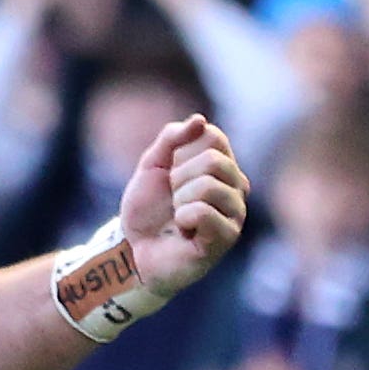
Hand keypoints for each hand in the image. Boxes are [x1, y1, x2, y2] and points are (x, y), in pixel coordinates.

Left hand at [121, 115, 249, 296]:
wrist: (132, 249)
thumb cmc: (146, 210)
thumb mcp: (152, 166)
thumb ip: (172, 139)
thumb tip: (200, 120)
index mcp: (222, 167)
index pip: (214, 137)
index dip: (180, 153)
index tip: (170, 174)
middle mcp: (236, 188)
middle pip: (214, 161)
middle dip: (179, 178)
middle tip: (172, 199)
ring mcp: (235, 213)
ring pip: (210, 186)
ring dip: (180, 200)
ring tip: (177, 216)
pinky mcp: (226, 238)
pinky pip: (204, 212)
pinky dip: (184, 217)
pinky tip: (184, 231)